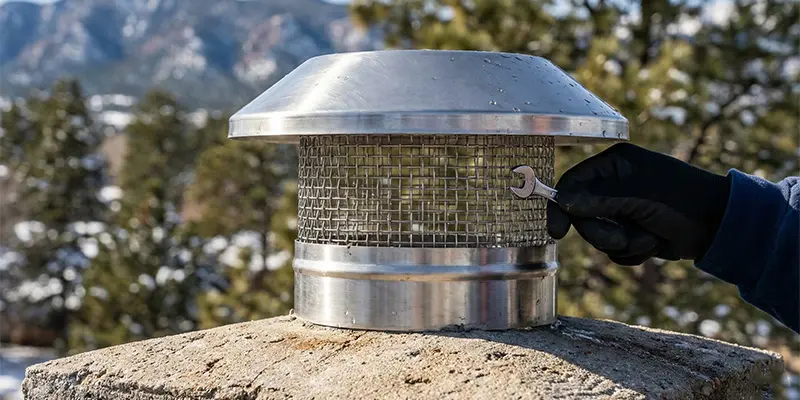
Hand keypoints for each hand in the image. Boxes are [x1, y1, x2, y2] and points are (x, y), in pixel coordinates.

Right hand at [547, 143, 730, 264]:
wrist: (720, 227)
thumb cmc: (683, 201)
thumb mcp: (640, 195)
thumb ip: (599, 198)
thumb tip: (562, 201)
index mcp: (614, 165)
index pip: (572, 183)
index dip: (561, 207)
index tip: (558, 232)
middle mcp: (614, 185)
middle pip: (581, 215)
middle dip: (603, 232)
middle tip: (623, 239)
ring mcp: (622, 210)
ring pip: (598, 236)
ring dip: (623, 243)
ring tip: (649, 238)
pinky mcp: (631, 232)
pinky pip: (614, 251)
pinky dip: (633, 253)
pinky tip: (654, 245)